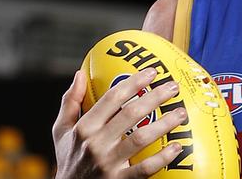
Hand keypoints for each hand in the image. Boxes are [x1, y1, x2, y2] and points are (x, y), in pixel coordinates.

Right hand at [52, 68, 186, 178]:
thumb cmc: (69, 159)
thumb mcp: (61, 131)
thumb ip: (70, 103)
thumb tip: (80, 74)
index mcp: (84, 128)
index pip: (112, 98)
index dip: (133, 82)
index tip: (152, 72)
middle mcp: (96, 144)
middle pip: (130, 114)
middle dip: (155, 97)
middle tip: (173, 87)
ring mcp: (108, 164)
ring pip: (140, 139)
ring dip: (164, 124)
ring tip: (181, 112)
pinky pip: (144, 169)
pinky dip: (162, 158)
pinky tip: (177, 147)